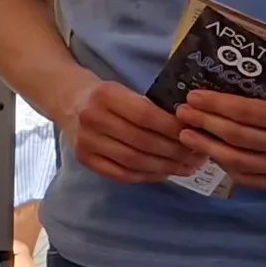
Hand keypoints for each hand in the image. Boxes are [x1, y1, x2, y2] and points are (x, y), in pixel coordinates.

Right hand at [53, 75, 200, 185]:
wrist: (68, 101)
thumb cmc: (105, 95)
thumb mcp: (124, 90)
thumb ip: (150, 106)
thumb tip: (188, 126)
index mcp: (106, 95)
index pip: (145, 115)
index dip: (171, 127)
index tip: (194, 133)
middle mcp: (93, 119)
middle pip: (141, 141)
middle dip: (174, 151)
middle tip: (197, 155)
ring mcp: (86, 142)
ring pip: (133, 161)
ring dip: (164, 167)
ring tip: (186, 167)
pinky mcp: (85, 160)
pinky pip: (121, 174)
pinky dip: (146, 176)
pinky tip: (164, 173)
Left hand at [172, 79, 265, 189]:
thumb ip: (261, 94)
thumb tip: (216, 90)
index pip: (244, 112)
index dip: (215, 105)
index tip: (192, 97)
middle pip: (237, 137)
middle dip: (205, 125)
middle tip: (182, 115)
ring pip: (239, 161)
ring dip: (209, 148)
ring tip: (188, 136)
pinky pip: (250, 177)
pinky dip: (228, 166)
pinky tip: (212, 152)